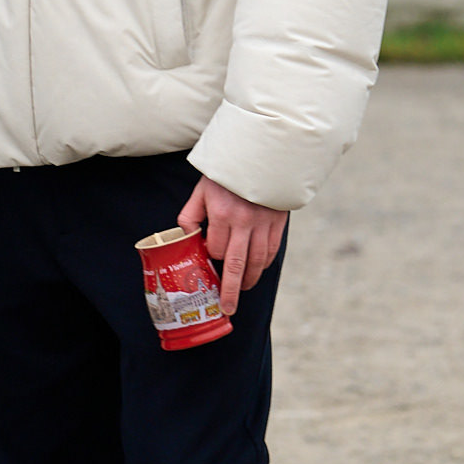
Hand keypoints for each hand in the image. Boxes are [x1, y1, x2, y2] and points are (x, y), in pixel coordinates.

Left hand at [176, 176, 287, 318]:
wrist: (260, 155)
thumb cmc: (226, 174)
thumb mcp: (201, 189)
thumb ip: (191, 214)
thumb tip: (185, 237)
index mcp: (222, 214)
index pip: (215, 249)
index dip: (211, 258)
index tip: (210, 259)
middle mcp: (244, 222)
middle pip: (237, 265)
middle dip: (231, 290)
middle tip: (228, 308)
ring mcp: (263, 224)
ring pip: (257, 262)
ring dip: (250, 280)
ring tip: (242, 290)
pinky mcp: (277, 224)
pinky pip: (271, 251)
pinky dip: (264, 265)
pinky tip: (257, 271)